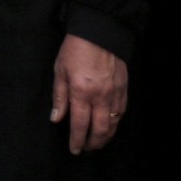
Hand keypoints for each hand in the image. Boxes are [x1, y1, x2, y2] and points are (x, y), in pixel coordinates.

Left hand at [50, 33, 127, 152]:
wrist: (100, 31)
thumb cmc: (75, 48)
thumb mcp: (60, 70)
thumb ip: (59, 96)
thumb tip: (56, 118)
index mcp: (81, 92)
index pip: (80, 125)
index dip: (77, 140)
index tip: (74, 149)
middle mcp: (100, 97)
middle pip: (99, 129)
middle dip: (93, 143)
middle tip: (86, 149)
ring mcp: (114, 93)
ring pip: (113, 124)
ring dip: (106, 137)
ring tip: (98, 142)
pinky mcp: (124, 88)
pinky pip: (121, 112)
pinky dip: (116, 123)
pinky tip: (110, 126)